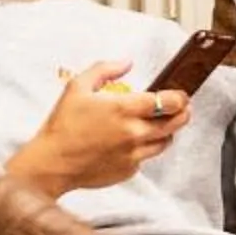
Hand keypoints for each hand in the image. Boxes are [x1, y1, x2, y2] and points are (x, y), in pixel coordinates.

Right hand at [4, 60, 190, 196]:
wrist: (52, 163)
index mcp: (124, 109)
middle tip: (182, 108)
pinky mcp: (128, 171)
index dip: (180, 97)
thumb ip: (104, 69)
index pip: (168, 102)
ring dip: (166, 132)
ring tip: (159, 124)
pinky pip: (145, 158)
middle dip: (183, 113)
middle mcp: (134, 133)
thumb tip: (126, 63)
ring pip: (164, 142)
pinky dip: (144, 149)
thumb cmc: (62, 125)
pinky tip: (131, 142)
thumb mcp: (77, 86)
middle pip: (175, 123)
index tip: (181, 95)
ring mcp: (133, 155)